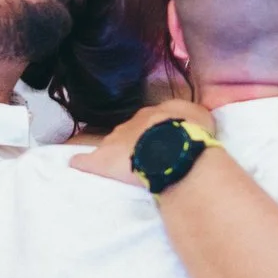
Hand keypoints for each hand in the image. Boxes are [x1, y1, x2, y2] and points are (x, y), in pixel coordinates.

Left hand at [73, 98, 217, 184]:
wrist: (173, 143)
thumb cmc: (190, 131)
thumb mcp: (200, 117)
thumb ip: (192, 118)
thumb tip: (191, 122)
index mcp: (156, 113)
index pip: (152, 120)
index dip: (157, 132)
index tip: (163, 142)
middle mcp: (133, 122)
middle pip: (130, 131)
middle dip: (135, 141)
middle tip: (146, 155)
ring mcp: (115, 139)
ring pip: (112, 143)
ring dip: (117, 151)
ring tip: (124, 165)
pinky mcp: (102, 160)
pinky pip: (86, 160)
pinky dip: (82, 162)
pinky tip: (77, 164)